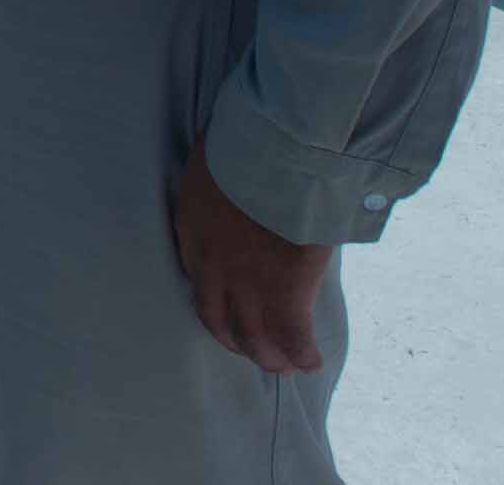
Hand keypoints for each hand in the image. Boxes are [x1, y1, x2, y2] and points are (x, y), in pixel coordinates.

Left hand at [171, 139, 333, 373]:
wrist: (272, 152)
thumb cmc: (246, 139)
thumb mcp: (217, 158)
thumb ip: (223, 177)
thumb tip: (238, 170)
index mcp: (192, 227)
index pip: (195, 273)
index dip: (213, 295)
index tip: (225, 303)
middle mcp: (211, 264)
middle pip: (216, 318)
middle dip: (234, 338)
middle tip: (250, 348)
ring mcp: (246, 283)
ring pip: (252, 336)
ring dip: (268, 355)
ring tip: (282, 364)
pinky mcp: (283, 292)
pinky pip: (292, 336)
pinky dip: (303, 353)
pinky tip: (311, 361)